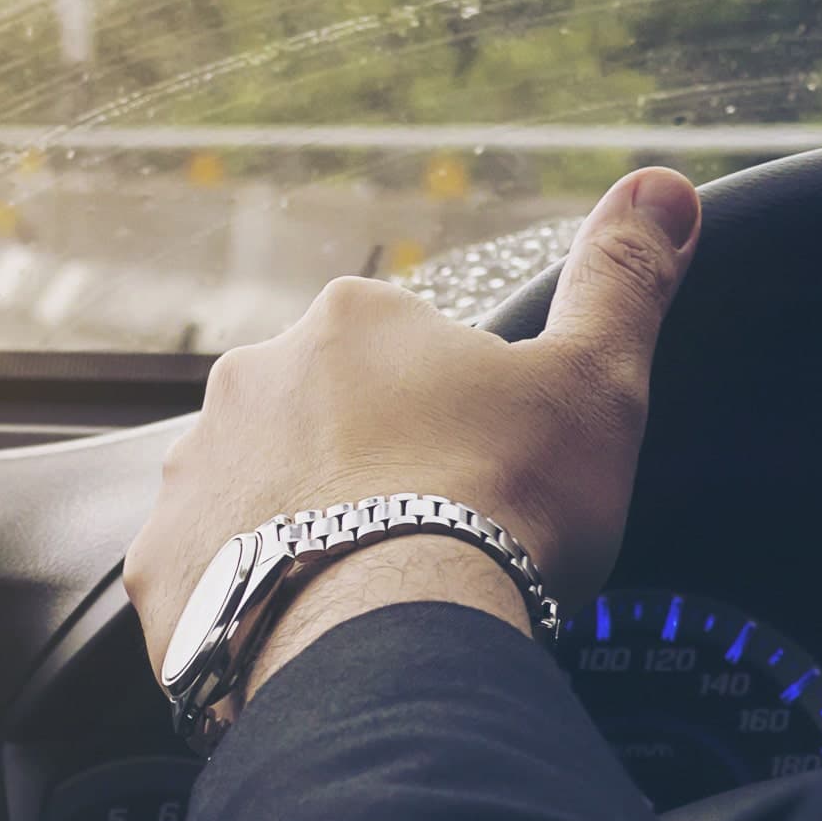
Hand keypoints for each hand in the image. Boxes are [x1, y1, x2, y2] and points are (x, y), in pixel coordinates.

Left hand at [122, 167, 705, 698]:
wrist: (394, 635)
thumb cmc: (501, 503)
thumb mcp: (592, 384)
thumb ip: (621, 282)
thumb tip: (660, 185)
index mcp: (346, 324)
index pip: (403, 354)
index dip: (454, 418)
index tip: (485, 473)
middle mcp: (246, 380)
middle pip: (324, 422)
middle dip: (369, 468)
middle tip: (432, 538)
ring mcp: (192, 472)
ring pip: (260, 493)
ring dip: (304, 529)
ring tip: (372, 592)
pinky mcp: (162, 564)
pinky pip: (208, 575)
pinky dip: (249, 600)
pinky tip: (307, 631)